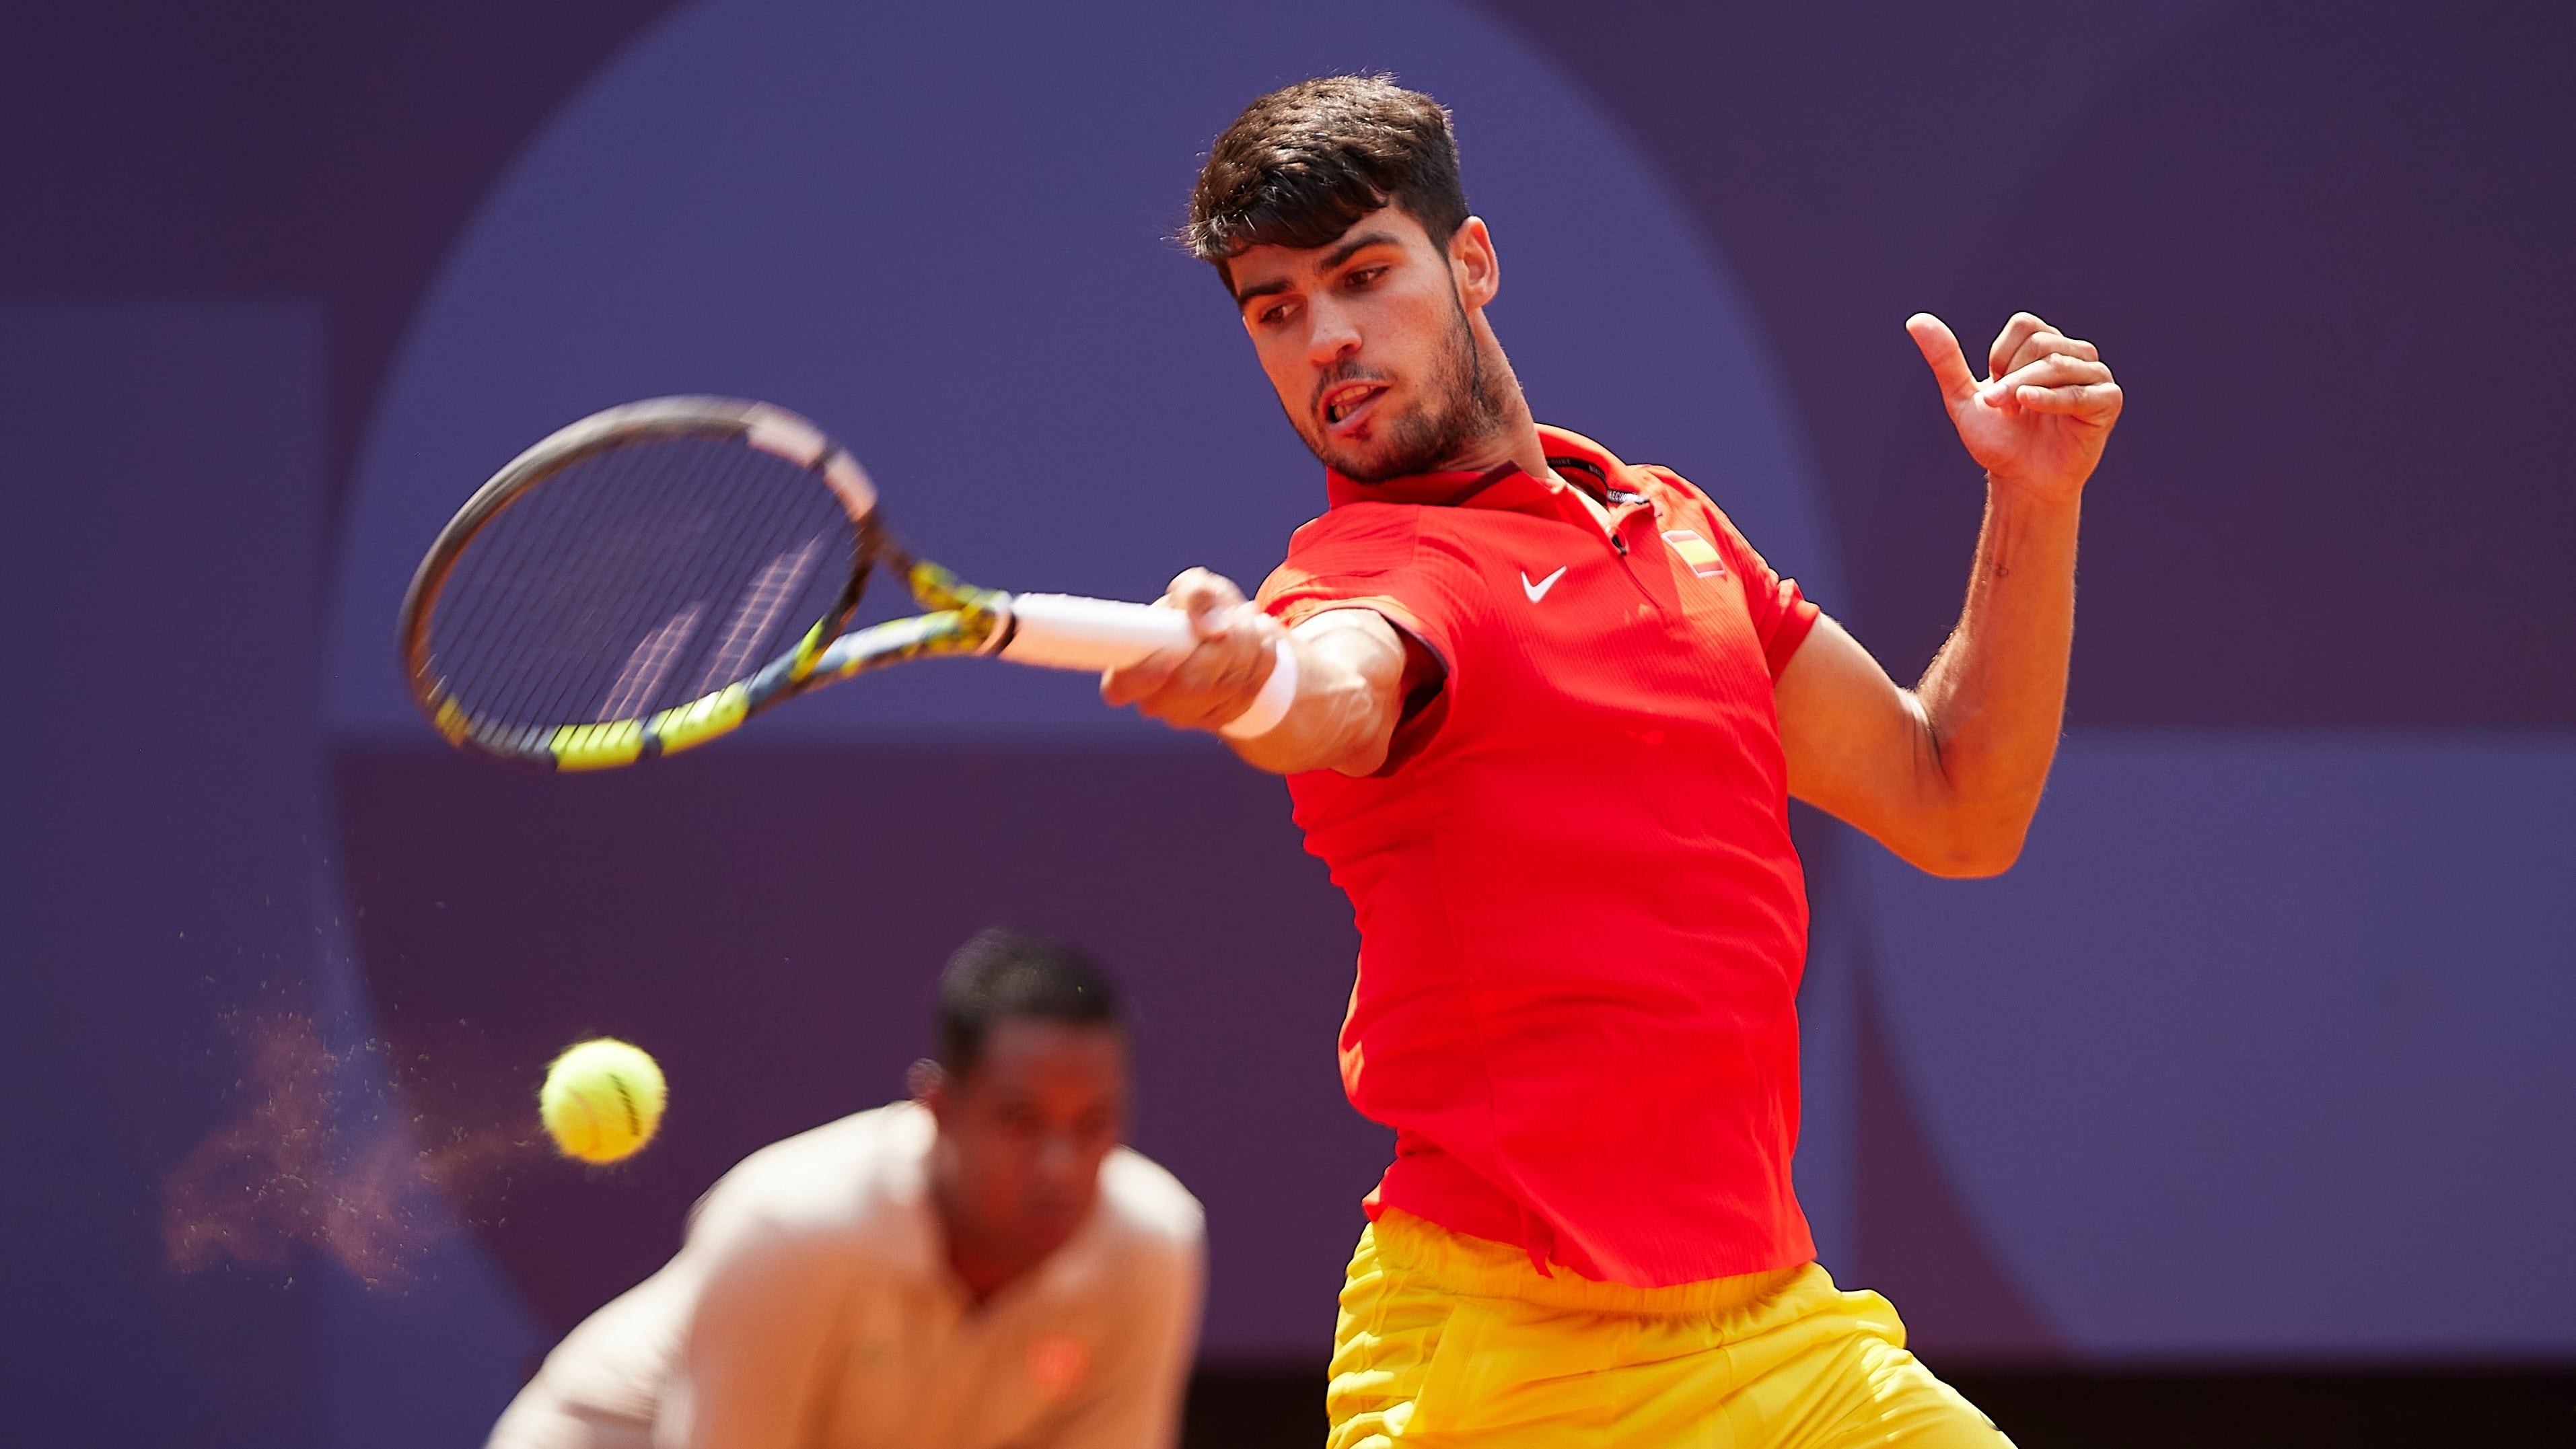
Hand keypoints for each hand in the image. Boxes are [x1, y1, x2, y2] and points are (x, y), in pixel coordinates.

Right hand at [1100, 567, 1283, 731]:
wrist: (1227, 633)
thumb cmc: (1198, 609)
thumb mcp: (1195, 587)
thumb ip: (1196, 595)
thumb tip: (1215, 629)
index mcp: (1128, 668)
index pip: (1121, 687)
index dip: (1145, 676)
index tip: (1171, 658)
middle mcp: (1153, 700)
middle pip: (1191, 684)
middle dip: (1222, 646)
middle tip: (1235, 616)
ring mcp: (1187, 715)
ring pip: (1227, 687)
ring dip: (1248, 645)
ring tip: (1248, 618)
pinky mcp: (1219, 719)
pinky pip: (1250, 690)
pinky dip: (1263, 658)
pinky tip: (1261, 637)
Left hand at [1907, 312, 2121, 504]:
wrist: (2021, 482)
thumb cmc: (1999, 441)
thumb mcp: (1964, 398)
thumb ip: (1945, 359)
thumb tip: (1914, 319)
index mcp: (2046, 346)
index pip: (2025, 326)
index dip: (2001, 357)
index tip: (1995, 390)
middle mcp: (2075, 355)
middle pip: (2041, 344)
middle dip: (2010, 377)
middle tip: (2002, 408)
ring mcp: (2095, 377)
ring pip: (2057, 364)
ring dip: (2023, 389)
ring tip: (2013, 414)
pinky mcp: (2107, 402)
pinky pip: (2080, 392)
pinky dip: (2050, 398)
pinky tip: (2028, 404)